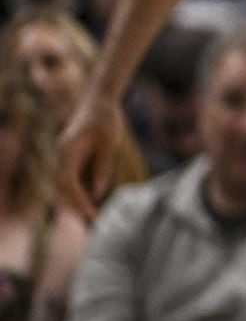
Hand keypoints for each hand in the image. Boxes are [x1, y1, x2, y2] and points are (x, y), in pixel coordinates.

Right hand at [60, 90, 126, 219]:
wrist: (100, 99)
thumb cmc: (107, 118)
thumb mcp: (109, 143)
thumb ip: (102, 166)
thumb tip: (96, 192)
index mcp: (68, 151)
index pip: (68, 182)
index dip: (78, 200)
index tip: (91, 214)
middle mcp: (60, 154)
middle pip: (60, 187)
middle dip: (73, 205)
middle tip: (92, 220)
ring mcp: (63, 154)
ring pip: (61, 184)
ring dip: (72, 199)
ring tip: (89, 215)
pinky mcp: (68, 155)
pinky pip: (67, 177)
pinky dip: (74, 190)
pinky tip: (87, 200)